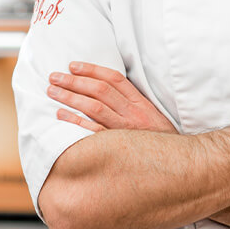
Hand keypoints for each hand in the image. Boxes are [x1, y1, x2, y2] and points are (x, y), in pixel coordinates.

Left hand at [48, 62, 177, 133]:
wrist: (177, 163)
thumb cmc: (157, 139)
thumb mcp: (149, 116)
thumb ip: (130, 103)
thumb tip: (103, 90)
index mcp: (140, 102)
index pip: (114, 79)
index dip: (92, 70)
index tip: (73, 65)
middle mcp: (133, 113)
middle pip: (100, 90)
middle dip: (75, 81)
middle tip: (54, 76)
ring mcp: (125, 129)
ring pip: (94, 107)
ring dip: (71, 97)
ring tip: (52, 91)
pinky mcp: (118, 146)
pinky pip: (93, 131)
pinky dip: (76, 122)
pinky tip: (61, 115)